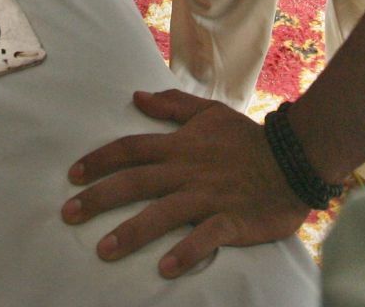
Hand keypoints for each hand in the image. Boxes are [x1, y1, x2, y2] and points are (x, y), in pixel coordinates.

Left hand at [63, 91, 307, 277]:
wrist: (296, 158)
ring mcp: (208, 196)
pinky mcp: (231, 220)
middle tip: (68, 214)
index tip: (73, 175)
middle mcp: (187, 171)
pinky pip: (204, 237)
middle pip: (134, 182)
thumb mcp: (210, 113)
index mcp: (180, 146)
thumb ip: (173, 105)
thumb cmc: (249, 139)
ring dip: (131, 232)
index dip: (99, 160)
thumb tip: (137, 96)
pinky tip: (165, 268)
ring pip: (162, 214)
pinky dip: (186, 252)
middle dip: (98, 198)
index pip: (130, 149)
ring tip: (103, 250)